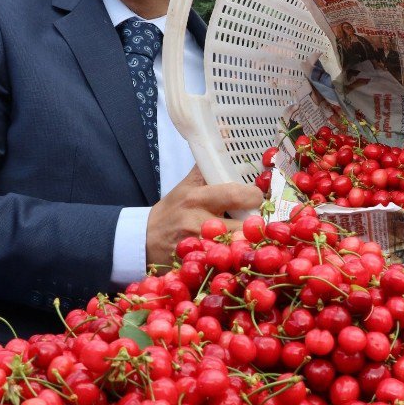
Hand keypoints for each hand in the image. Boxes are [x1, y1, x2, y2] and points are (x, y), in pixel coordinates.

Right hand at [146, 166, 262, 266]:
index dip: (254, 196)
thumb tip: (222, 141)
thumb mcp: (185, 187)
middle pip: (245, 225)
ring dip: (250, 244)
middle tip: (259, 223)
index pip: (236, 193)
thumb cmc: (170, 212)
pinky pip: (228, 263)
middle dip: (258, 225)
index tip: (256, 198)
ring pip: (239, 247)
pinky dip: (237, 259)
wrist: (144, 241)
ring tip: (253, 240)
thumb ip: (205, 171)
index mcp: (198, 197)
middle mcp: (199, 222)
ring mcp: (200, 246)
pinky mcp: (200, 264)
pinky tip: (239, 256)